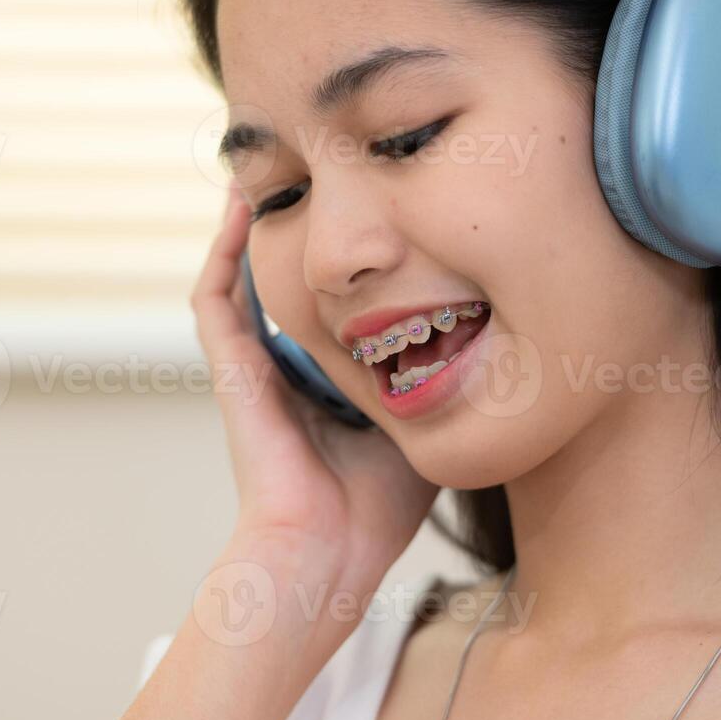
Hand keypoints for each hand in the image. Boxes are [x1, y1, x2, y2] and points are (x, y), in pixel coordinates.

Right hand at [190, 180, 439, 634]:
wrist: (327, 554)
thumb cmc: (377, 508)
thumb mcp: (426, 422)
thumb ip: (448, 381)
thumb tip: (506, 336)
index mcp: (326, 377)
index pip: (331, 298)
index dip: (343, 253)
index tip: (373, 204)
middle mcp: (284, 364)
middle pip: (285, 275)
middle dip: (298, 223)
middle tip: (322, 169)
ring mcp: (251, 365)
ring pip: (244, 275)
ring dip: (254, 222)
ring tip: (276, 166)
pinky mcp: (229, 371)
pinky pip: (214, 299)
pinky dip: (222, 251)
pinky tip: (240, 206)